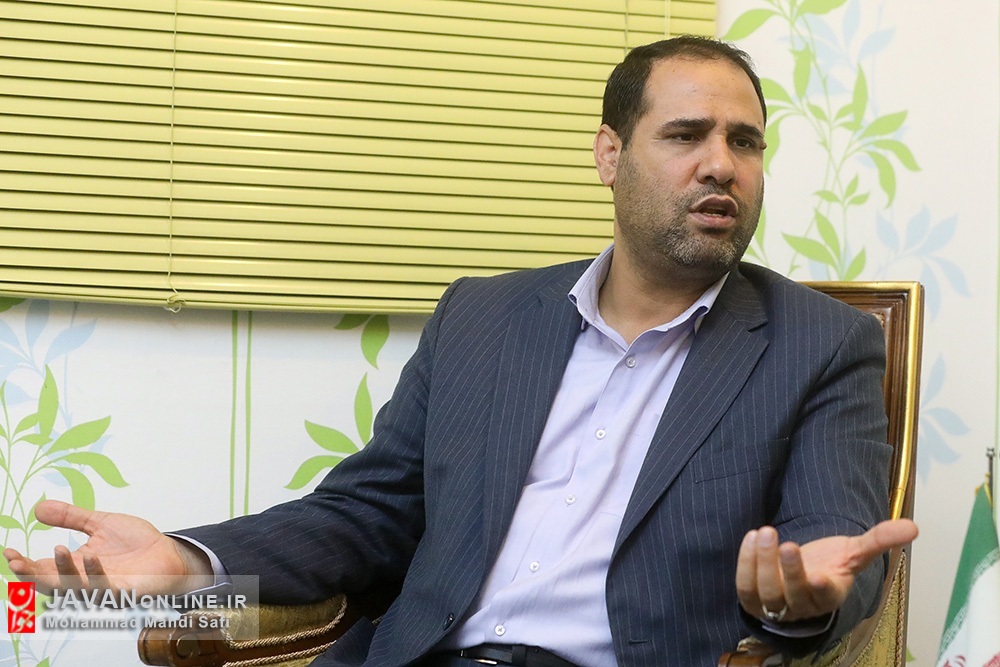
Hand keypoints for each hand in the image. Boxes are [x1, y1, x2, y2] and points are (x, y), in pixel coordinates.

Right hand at [3, 500, 212, 595]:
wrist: (170, 553)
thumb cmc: (137, 543)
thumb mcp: (100, 523)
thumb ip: (71, 517)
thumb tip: (39, 508)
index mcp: (77, 566)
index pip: (43, 570)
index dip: (24, 564)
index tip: (9, 552)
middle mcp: (85, 581)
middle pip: (51, 586)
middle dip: (33, 576)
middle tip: (19, 562)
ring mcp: (104, 589)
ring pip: (75, 589)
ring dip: (64, 572)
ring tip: (59, 549)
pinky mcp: (124, 593)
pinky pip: (105, 589)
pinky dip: (95, 575)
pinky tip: (91, 558)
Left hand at [735, 519, 917, 623]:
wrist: (802, 576)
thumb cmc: (831, 564)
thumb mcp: (855, 552)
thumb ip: (880, 540)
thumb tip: (914, 527)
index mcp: (830, 596)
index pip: (826, 597)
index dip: (822, 589)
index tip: (820, 576)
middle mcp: (802, 605)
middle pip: (792, 595)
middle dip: (789, 570)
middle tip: (787, 543)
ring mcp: (776, 605)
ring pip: (765, 592)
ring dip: (762, 562)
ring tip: (764, 532)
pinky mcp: (754, 600)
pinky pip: (745, 588)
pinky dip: (745, 564)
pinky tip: (751, 537)